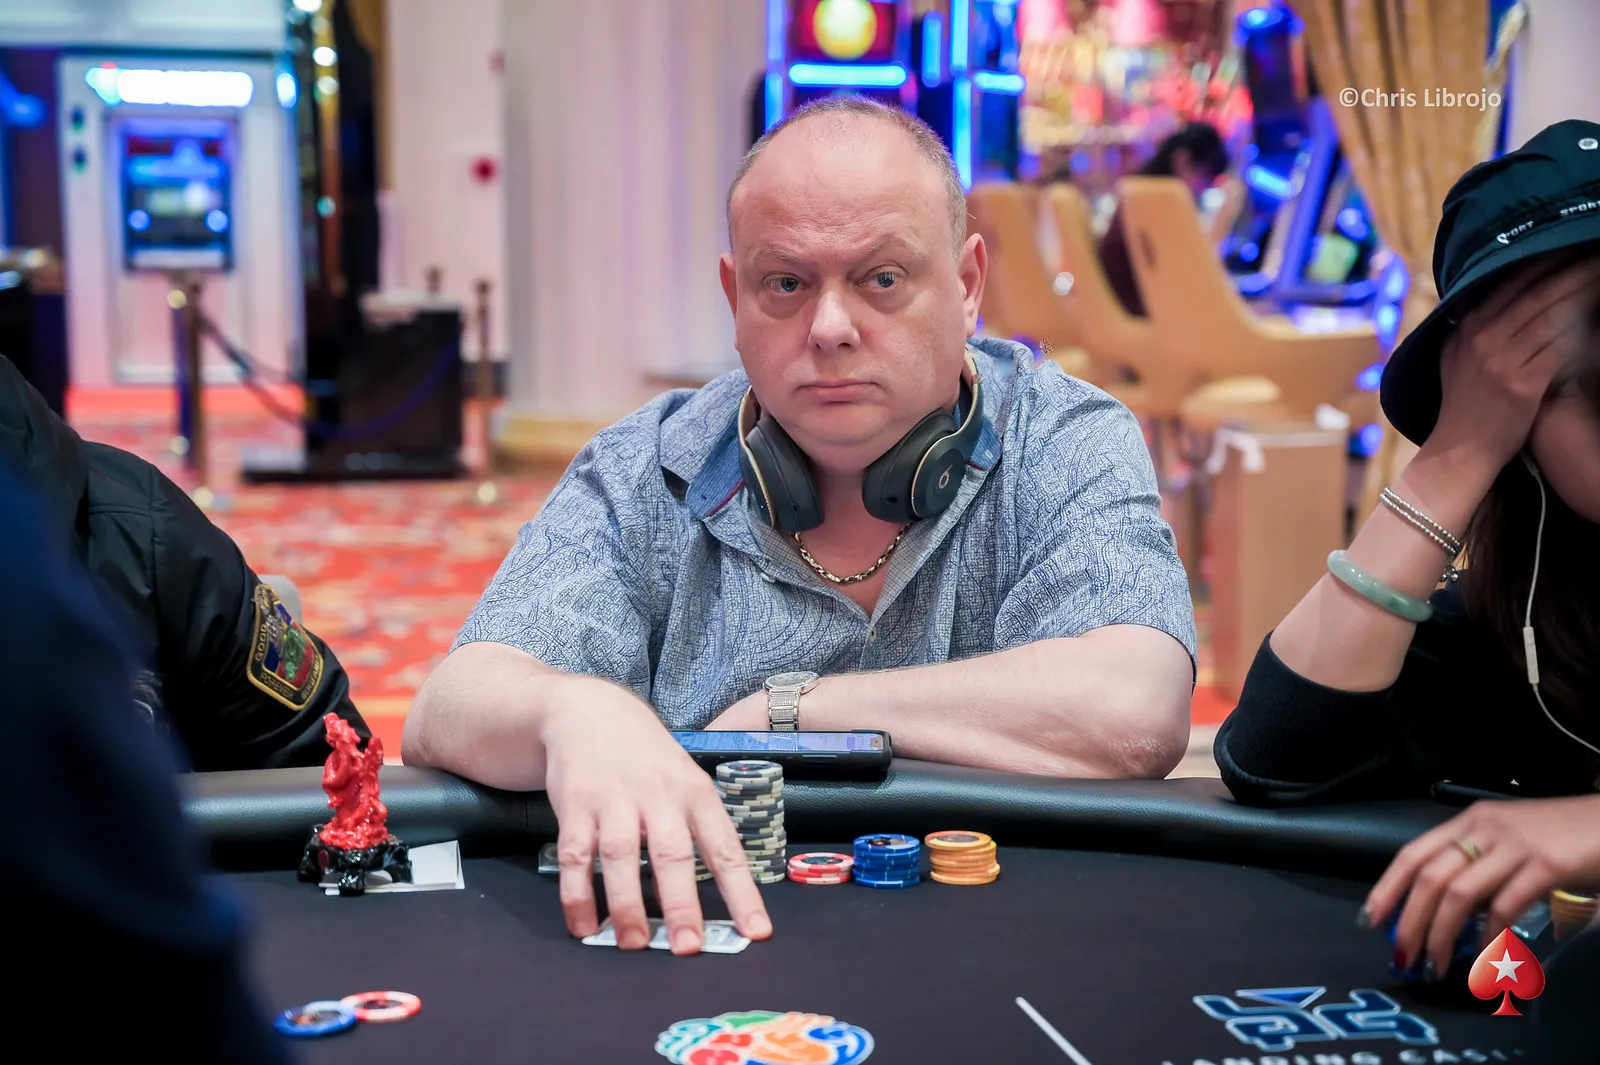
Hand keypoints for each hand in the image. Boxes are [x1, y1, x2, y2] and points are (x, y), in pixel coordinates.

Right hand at [540, 682, 771, 953]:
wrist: (590, 711)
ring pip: (620, 856)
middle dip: (681, 903)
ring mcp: (614, 799)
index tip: (756, 931)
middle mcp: (658, 795)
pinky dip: (577, 893)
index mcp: (695, 793)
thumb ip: (697, 829)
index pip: (725, 848)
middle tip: (687, 947)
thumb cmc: (648, 758)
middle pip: (672, 853)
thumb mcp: (685, 780)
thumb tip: (716, 896)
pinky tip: (584, 924)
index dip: (742, 891)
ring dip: (626, 904)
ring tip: (632, 944)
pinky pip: (575, 854)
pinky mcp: (576, 804)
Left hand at [1361, 795, 1599, 978]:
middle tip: (1404, 955)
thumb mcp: (1509, 840)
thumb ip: (1479, 865)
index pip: (1412, 853)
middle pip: (1430, 877)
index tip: (1370, 920)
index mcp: (1469, 821)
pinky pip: (1505, 905)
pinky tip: (1484, 955)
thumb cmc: (1562, 834)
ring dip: (1442, 934)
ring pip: (1459, 893)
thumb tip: (1447, 910)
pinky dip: (1489, 934)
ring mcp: (1515, 845)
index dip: (1387, 887)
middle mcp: (1485, 828)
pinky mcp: (1546, 865)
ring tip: (1437, 964)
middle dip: (1410, 921)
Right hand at [1425, 255, 1599, 471]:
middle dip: (1571, 267)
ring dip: (1584, 290)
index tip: (1569, 245)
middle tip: (1597, 250)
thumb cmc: (1464, 407)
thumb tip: (1489, 298)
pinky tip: (1598, 314)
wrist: (1459, 453)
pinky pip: (1561, 347)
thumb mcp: (1454, 360)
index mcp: (1466, 328)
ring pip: (1553, 314)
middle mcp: (1481, 338)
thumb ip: (1471, 328)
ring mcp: (1501, 360)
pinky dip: (1583, 328)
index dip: (1543, 260)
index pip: (1510, 282)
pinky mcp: (1523, 384)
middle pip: (1536, 292)